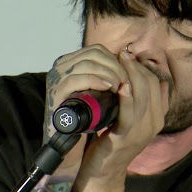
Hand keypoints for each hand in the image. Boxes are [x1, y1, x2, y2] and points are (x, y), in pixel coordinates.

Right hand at [44, 44, 129, 170]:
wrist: (67, 141)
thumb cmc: (86, 116)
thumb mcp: (99, 91)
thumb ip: (109, 76)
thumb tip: (136, 65)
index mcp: (70, 62)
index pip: (97, 50)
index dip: (116, 60)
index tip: (129, 74)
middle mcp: (60, 66)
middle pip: (93, 54)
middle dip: (115, 66)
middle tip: (127, 80)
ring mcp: (56, 78)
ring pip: (86, 64)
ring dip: (108, 73)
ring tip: (121, 85)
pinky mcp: (55, 92)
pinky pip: (76, 79)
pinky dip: (95, 81)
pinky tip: (109, 88)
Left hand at [75, 48, 169, 190]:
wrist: (101, 174)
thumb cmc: (112, 142)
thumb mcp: (131, 119)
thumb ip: (139, 101)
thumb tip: (145, 78)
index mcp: (158, 117)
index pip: (157, 83)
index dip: (144, 67)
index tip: (128, 57)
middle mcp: (154, 123)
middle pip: (151, 85)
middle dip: (137, 67)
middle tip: (122, 54)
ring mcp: (142, 131)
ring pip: (142, 94)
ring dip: (130, 74)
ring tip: (119, 60)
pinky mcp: (126, 137)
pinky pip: (129, 112)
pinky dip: (126, 97)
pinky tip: (121, 85)